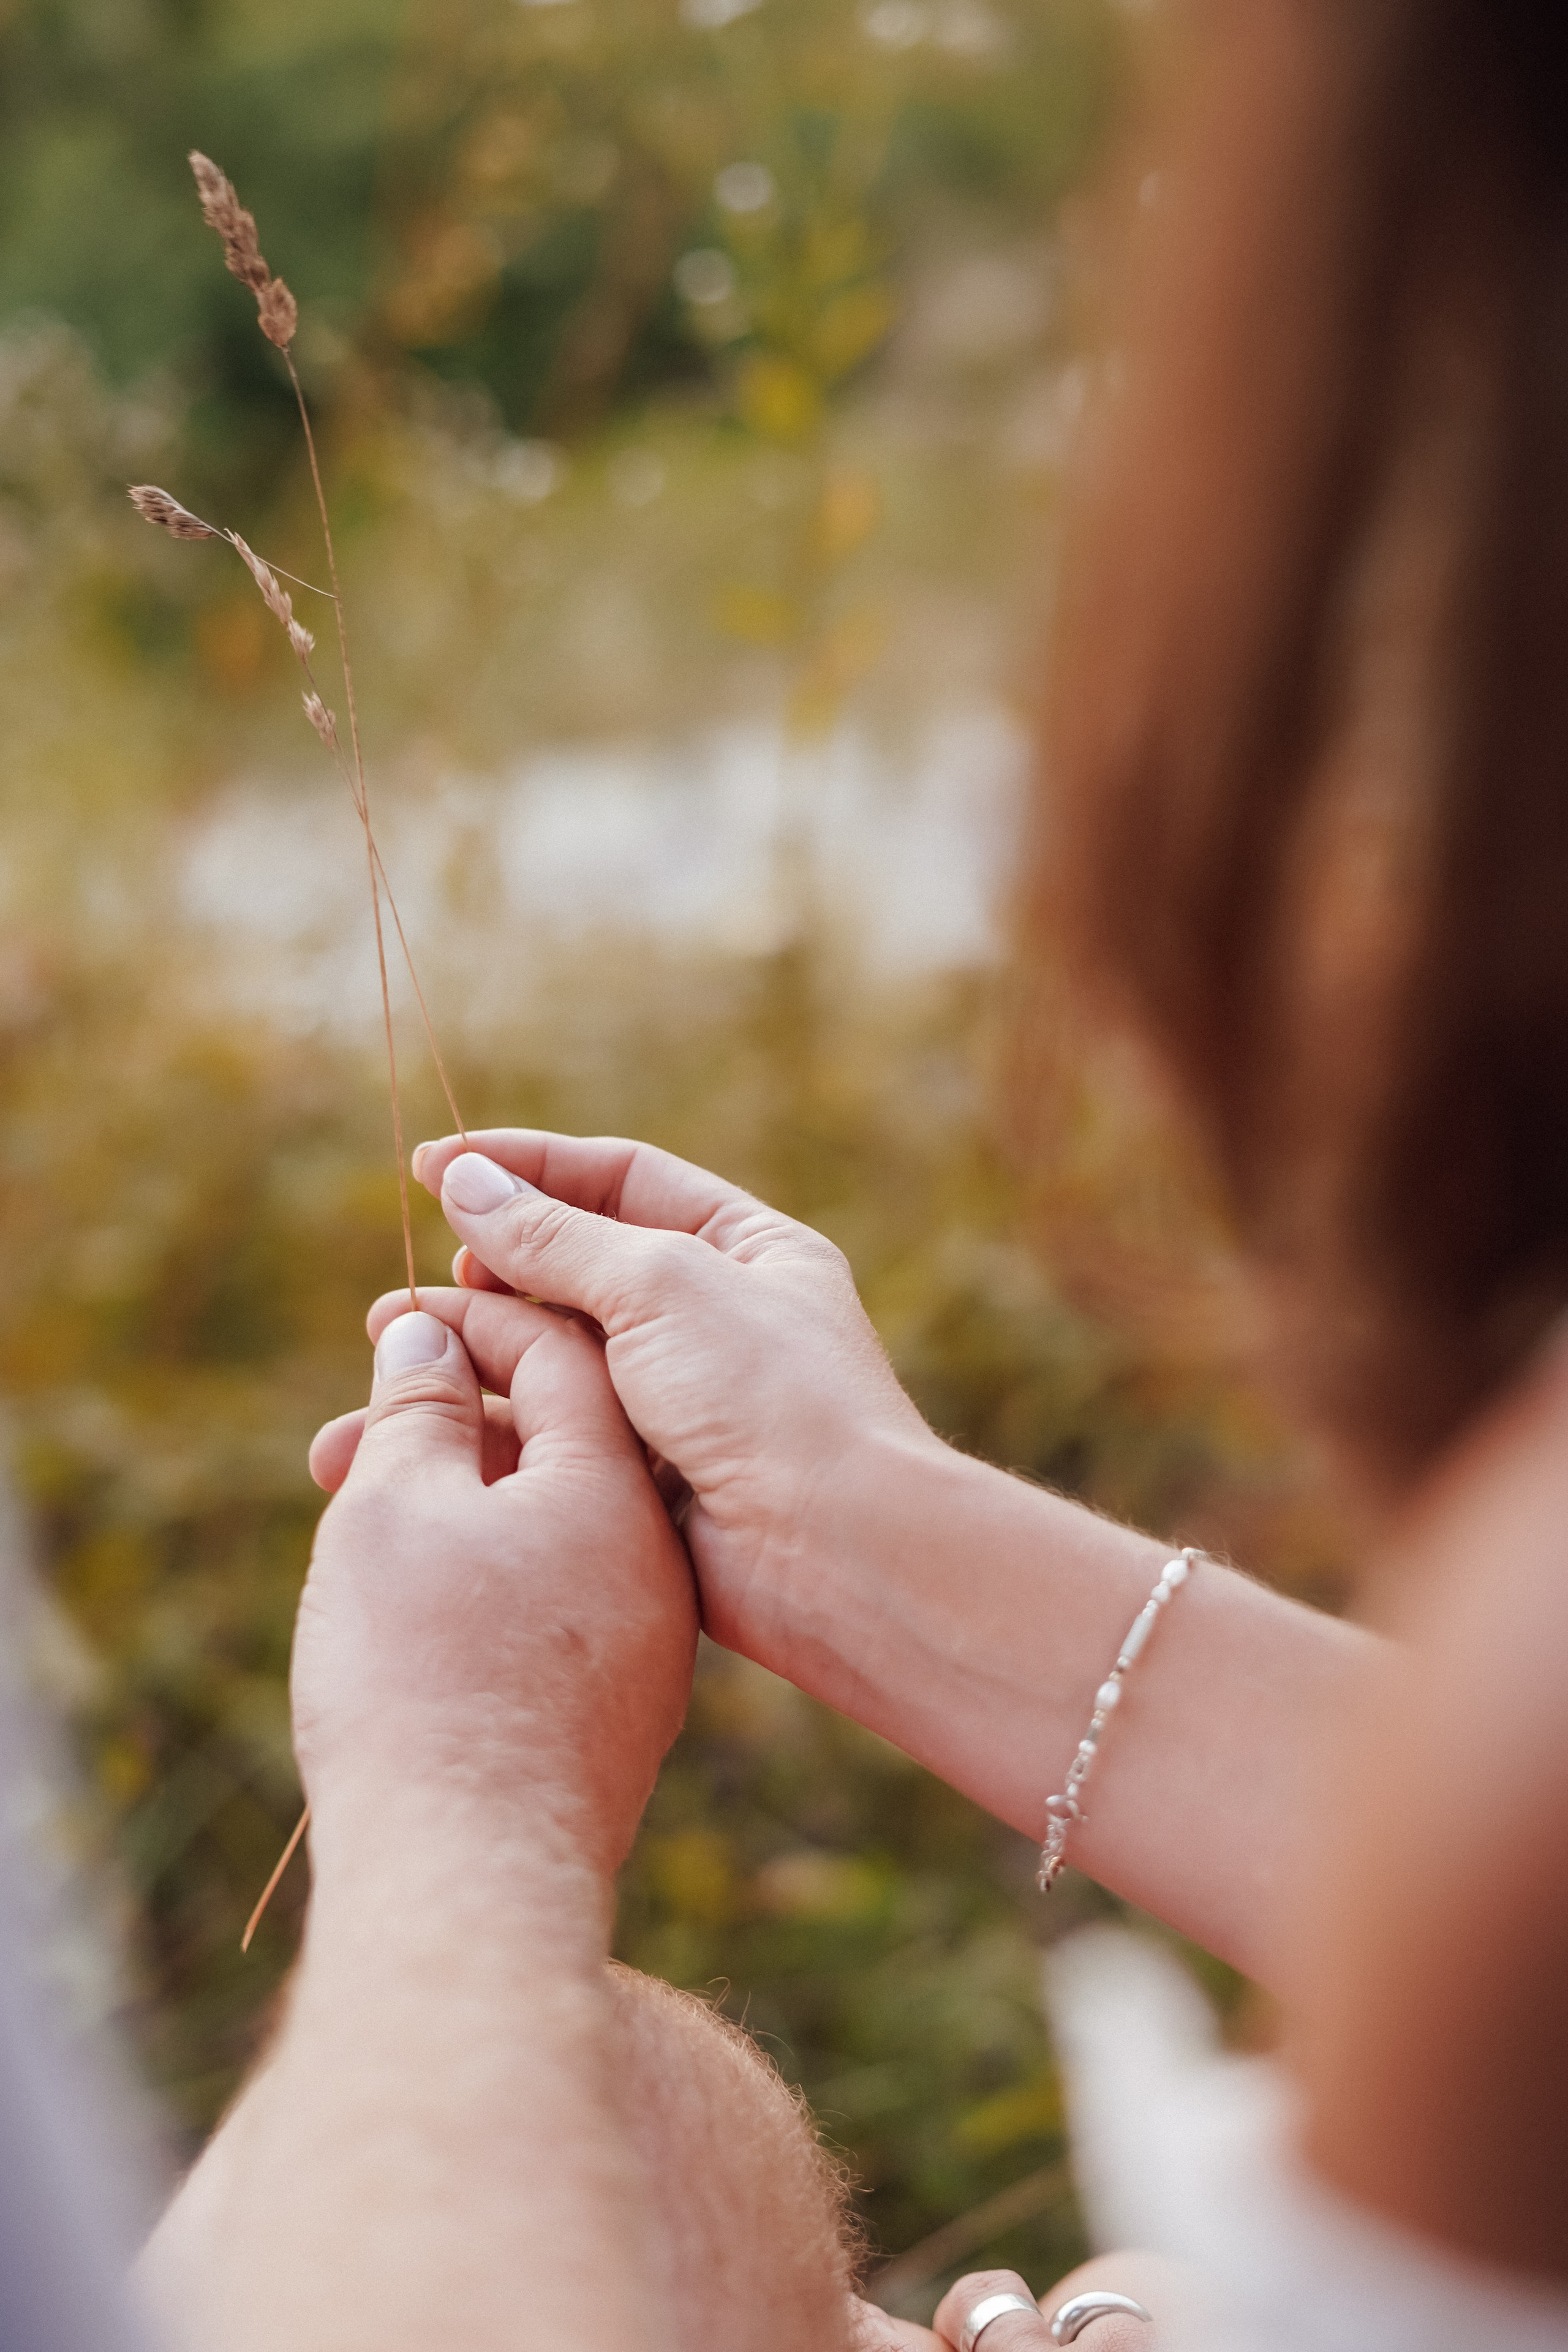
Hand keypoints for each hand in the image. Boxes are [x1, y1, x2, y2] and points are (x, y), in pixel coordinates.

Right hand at [297, 1302, 697, 1879]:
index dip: (473, 1319)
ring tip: (347, 1501)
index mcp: (619, 1480)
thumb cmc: (437, 1676)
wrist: (480, 1883)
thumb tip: (430, 1335)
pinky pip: (558, 1599)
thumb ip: (420, 1403)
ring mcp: (645, 1636)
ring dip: (454, 1498)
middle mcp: (653, 1550)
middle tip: (350, 1420)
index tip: (390, 1318)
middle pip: (557, 1438)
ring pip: (548, 1524)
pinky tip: (414, 1587)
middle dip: (450, 1413)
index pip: (561, 1352)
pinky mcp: (619, 1706)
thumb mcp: (410, 1505)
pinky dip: (487, 1572)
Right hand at [387, 1131, 940, 1677]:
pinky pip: (559, 1440)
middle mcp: (718, 1320)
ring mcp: (683, 1408)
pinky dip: (496, 1427)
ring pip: (558, 1361)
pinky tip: (433, 1428)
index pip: (620, 1179)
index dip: (524, 1166)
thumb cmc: (770, 1400)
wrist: (834, 1555)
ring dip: (477, 1351)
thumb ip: (554, 1236)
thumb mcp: (659, 1285)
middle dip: (486, 1271)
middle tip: (413, 1289)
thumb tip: (464, 1180)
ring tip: (395, 1352)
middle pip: (579, 1272)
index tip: (431, 1166)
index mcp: (748, 1249)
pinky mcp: (650, 1485)